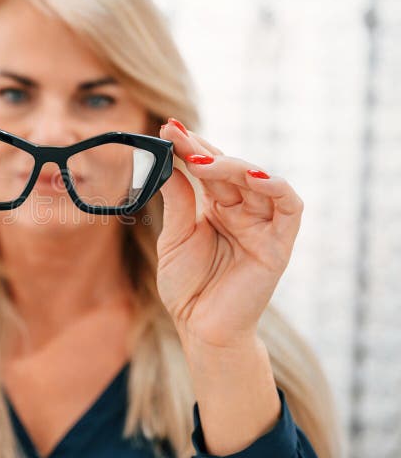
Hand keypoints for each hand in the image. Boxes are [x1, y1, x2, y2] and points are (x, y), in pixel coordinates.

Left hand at [155, 118, 303, 348]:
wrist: (200, 329)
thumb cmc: (187, 288)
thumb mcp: (175, 238)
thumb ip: (179, 202)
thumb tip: (171, 163)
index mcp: (215, 208)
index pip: (206, 169)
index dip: (190, 148)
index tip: (167, 128)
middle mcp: (241, 211)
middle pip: (229, 169)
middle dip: (203, 150)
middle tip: (177, 135)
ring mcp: (262, 225)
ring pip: (259, 180)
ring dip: (234, 165)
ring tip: (202, 160)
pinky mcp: (279, 244)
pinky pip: (289, 206)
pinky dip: (275, 187)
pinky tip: (251, 176)